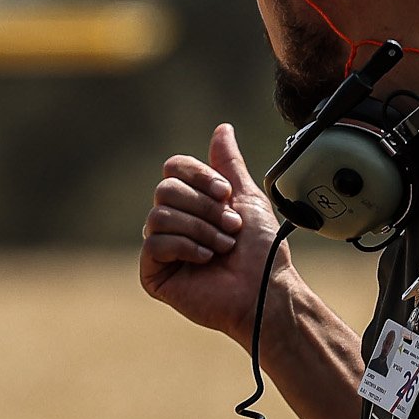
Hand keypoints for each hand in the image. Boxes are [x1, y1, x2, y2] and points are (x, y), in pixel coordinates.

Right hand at [140, 124, 282, 338]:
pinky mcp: (153, 273)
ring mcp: (162, 248)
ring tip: (223, 247)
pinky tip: (205, 260)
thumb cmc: (261, 252)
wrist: (264, 289)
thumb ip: (229, 164)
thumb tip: (222, 128)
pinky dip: (185, 248)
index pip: (174, 169)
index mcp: (192, 202)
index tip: (226, 194)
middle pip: (165, 189)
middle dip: (204, 208)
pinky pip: (154, 244)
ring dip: (201, 230)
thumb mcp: (248, 198)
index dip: (199, 177)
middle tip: (231, 228)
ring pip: (160, 216)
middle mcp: (173, 222)